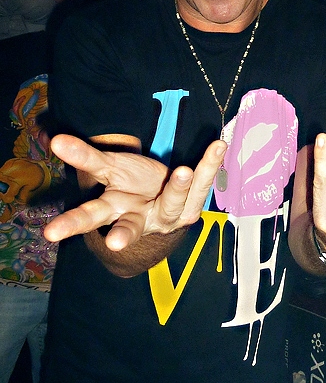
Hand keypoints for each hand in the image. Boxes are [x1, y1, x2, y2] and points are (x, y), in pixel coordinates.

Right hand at [44, 134, 226, 250]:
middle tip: (113, 243)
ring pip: (173, 204)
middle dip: (122, 236)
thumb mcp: (108, 170)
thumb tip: (53, 138)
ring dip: (178, 189)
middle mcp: (140, 220)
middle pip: (128, 229)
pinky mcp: (190, 205)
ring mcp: (167, 215)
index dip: (71, 224)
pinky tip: (217, 145)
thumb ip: (85, 156)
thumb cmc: (129, 186)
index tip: (50, 233)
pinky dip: (209, 164)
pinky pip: (201, 182)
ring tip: (181, 171)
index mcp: (113, 212)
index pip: (88, 217)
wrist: (159, 203)